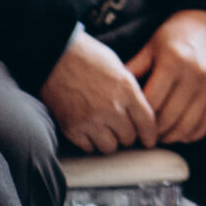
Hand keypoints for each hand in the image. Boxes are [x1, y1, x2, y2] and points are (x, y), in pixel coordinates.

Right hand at [40, 27, 156, 154]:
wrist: (56, 57)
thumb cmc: (89, 57)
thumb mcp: (119, 68)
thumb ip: (130, 91)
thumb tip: (139, 112)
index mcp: (126, 90)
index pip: (146, 122)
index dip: (149, 134)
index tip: (149, 140)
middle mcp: (111, 108)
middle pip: (129, 138)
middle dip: (128, 135)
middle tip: (124, 130)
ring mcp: (90, 120)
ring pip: (109, 147)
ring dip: (110, 141)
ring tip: (107, 131)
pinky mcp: (72, 129)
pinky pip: (89, 148)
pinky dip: (91, 142)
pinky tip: (91, 131)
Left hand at [125, 10, 205, 145]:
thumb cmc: (181, 30)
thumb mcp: (154, 43)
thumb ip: (135, 68)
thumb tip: (113, 90)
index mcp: (173, 62)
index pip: (150, 104)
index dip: (139, 118)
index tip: (132, 123)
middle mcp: (195, 74)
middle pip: (168, 118)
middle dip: (153, 131)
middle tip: (144, 135)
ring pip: (187, 126)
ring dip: (171, 136)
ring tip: (162, 135)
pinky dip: (192, 133)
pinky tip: (182, 133)